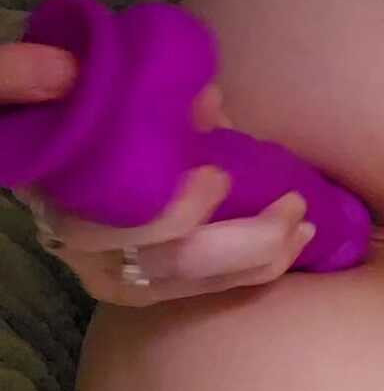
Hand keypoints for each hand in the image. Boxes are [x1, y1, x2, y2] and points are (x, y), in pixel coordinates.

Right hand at [4, 42, 320, 305]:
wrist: (70, 177)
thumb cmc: (97, 141)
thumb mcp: (115, 120)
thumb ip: (154, 112)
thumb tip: (210, 99)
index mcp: (73, 207)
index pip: (122, 227)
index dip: (177, 211)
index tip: (220, 175)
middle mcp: (91, 256)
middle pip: (174, 262)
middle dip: (246, 238)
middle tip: (294, 203)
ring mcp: (119, 280)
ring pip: (195, 283)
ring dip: (261, 259)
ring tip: (306, 227)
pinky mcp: (147, 291)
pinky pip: (205, 290)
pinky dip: (254, 270)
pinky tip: (293, 243)